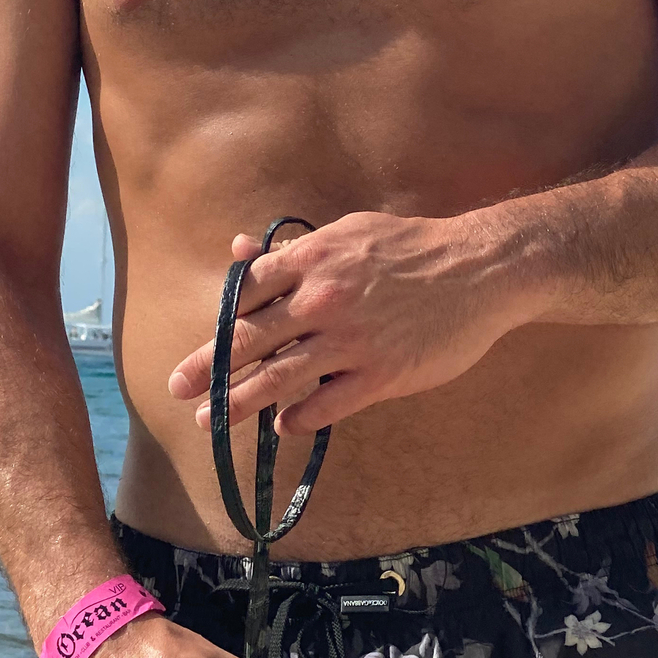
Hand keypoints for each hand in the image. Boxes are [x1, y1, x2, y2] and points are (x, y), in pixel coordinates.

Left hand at [167, 210, 509, 436]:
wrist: (478, 268)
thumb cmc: (409, 247)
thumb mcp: (346, 232)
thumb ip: (291, 250)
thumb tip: (235, 252)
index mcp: (311, 260)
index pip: (243, 296)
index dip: (214, 327)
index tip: (193, 352)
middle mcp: (322, 300)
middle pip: (249, 340)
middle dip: (209, 370)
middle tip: (178, 390)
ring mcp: (351, 340)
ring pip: (279, 377)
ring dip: (242, 402)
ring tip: (214, 420)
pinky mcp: (382, 374)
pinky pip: (327, 404)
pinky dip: (300, 418)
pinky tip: (285, 426)